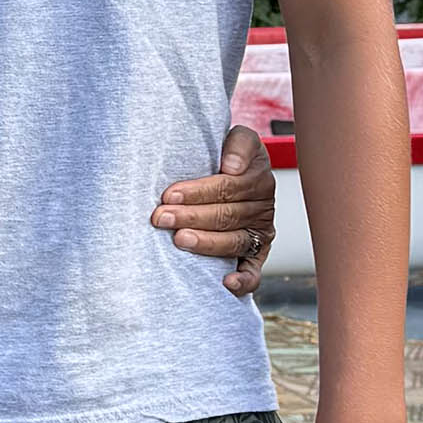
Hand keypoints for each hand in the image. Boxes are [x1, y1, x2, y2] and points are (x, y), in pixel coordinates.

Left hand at [152, 124, 277, 300]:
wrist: (232, 171)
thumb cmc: (227, 156)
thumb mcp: (239, 138)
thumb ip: (239, 144)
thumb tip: (232, 166)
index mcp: (258, 179)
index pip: (228, 187)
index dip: (198, 191)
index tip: (169, 194)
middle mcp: (261, 209)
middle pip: (226, 215)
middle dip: (191, 216)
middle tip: (160, 218)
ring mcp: (259, 235)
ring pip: (234, 242)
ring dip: (206, 243)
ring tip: (179, 240)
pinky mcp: (256, 257)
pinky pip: (253, 273)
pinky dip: (243, 281)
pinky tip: (225, 283)